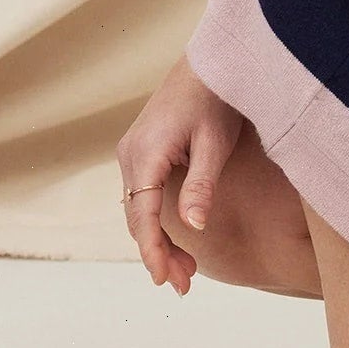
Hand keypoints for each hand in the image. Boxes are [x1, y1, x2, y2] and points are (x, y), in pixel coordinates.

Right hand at [117, 53, 243, 295]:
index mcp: (145, 153)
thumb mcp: (216, 143)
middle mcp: (131, 154)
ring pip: (138, 209)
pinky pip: (143, 195)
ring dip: (158, 239)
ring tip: (185, 273)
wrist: (212, 61)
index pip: (142, 214)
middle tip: (183, 286)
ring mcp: (134, 151)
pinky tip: (177, 238)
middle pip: (136, 217)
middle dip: (157, 253)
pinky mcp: (143, 150)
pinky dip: (157, 220)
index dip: (152, 250)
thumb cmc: (218, 98)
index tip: (164, 280)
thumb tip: (192, 227)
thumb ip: (201, 185)